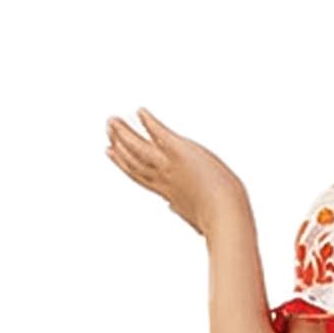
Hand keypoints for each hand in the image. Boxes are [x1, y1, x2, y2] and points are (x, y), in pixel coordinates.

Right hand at [104, 108, 248, 237]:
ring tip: (112, 120)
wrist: (225, 216)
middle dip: (119, 144)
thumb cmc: (220, 221)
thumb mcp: (197, 216)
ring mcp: (170, 165)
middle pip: (134, 160)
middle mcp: (164, 178)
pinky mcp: (180, 151)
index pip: (140, 175)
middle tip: (108, 129)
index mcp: (168, 193)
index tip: (110, 151)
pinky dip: (149, 123)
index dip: (123, 163)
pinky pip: (160, 133)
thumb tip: (173, 208)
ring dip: (124, 133)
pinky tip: (141, 112)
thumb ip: (184, 211)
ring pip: (139, 147)